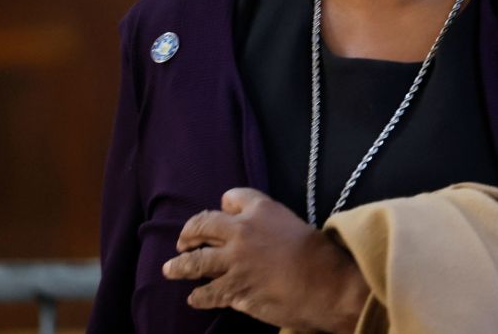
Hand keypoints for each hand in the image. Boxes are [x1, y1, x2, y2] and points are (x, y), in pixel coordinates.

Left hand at [162, 187, 367, 332]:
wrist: (326, 284)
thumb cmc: (319, 255)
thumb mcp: (294, 224)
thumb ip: (271, 224)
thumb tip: (257, 234)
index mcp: (260, 209)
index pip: (231, 198)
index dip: (224, 206)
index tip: (221, 214)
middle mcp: (241, 231)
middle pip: (202, 225)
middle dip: (189, 233)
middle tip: (183, 242)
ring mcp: (233, 262)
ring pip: (194, 262)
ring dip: (180, 266)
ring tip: (171, 269)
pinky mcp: (233, 289)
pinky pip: (206, 293)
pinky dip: (199, 296)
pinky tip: (195, 298)